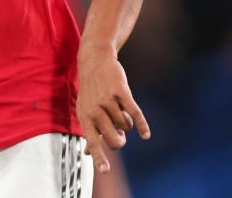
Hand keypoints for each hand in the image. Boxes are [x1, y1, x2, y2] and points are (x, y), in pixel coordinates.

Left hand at [76, 45, 149, 174]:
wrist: (95, 60)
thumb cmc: (90, 89)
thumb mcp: (85, 109)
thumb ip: (90, 131)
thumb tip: (88, 153)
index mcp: (85, 117)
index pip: (92, 141)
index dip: (99, 157)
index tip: (105, 171)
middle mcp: (94, 110)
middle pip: (113, 140)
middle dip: (120, 141)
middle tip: (120, 134)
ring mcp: (107, 100)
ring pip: (125, 126)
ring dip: (126, 123)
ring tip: (119, 111)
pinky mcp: (120, 92)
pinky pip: (134, 113)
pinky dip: (141, 125)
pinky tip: (146, 135)